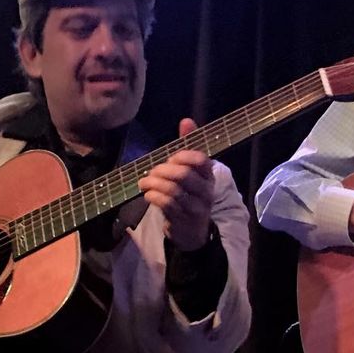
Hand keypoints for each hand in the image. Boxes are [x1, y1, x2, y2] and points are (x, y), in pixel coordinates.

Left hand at [139, 119, 215, 250]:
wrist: (192, 231)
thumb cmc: (190, 194)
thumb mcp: (191, 171)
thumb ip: (188, 145)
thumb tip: (186, 121)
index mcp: (209, 176)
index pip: (200, 160)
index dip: (182, 156)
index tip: (170, 158)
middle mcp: (206, 191)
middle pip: (183, 175)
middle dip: (162, 170)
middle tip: (152, 171)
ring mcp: (196, 207)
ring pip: (173, 190)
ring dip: (153, 183)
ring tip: (144, 182)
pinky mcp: (183, 219)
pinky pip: (166, 204)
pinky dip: (153, 196)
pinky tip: (148, 194)